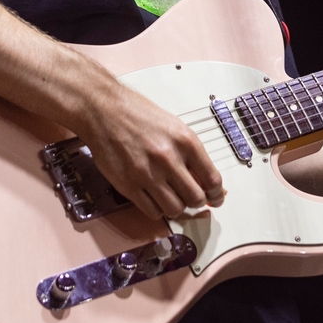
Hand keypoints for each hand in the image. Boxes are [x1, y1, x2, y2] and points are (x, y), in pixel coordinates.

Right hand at [73, 81, 225, 220]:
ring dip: (177, 207)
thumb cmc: (138, 115)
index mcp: (185, 141)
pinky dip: (157, 209)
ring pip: (175, 209)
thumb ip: (191, 154)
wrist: (105, 111)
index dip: (217, 194)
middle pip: (196, 199)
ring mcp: (148, 174)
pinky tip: (154, 197)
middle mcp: (168, 158)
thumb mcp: (174, 127)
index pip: (212, 179)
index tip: (216, 197)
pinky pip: (152, 212)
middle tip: (191, 196)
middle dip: (197, 201)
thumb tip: (207, 180)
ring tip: (171, 196)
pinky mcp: (129, 186)